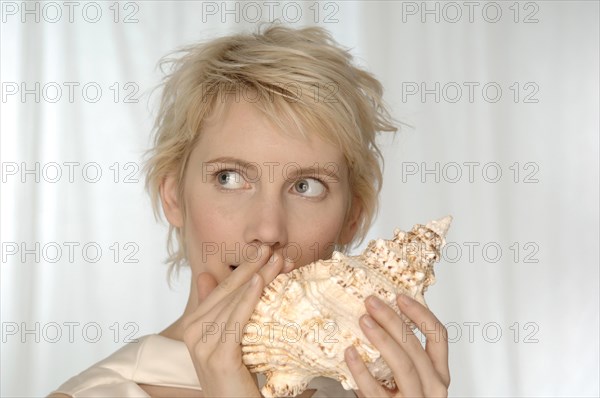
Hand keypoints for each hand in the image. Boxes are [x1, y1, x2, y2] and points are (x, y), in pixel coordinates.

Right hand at [182, 244, 293, 396]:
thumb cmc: (236, 379)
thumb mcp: (226, 341)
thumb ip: (217, 310)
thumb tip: (204, 276)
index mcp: (193, 327)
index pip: (220, 290)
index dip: (242, 268)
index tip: (264, 251)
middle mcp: (193, 335)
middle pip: (227, 293)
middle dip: (252, 269)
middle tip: (273, 250)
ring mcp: (203, 348)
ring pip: (234, 303)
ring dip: (257, 278)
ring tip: (275, 260)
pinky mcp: (218, 359)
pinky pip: (236, 322)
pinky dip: (248, 300)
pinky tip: (260, 283)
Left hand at [344, 294, 449, 396]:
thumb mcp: (410, 376)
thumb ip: (402, 352)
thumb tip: (377, 314)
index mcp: (439, 374)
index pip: (439, 336)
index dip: (421, 313)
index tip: (400, 297)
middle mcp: (433, 388)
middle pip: (416, 347)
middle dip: (393, 320)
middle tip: (371, 303)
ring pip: (403, 365)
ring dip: (382, 338)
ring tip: (363, 321)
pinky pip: (375, 390)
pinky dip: (360, 370)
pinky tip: (349, 353)